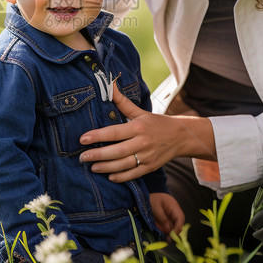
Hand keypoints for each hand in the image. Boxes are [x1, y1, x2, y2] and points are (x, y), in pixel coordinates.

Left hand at [78, 82, 215, 181]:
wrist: (181, 136)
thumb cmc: (156, 123)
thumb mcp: (140, 111)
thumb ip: (122, 102)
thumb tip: (109, 85)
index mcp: (138, 127)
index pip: (114, 132)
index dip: (97, 136)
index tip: (82, 139)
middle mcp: (142, 142)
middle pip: (116, 151)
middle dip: (97, 155)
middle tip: (82, 157)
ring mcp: (147, 156)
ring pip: (123, 164)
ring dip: (106, 167)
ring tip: (92, 167)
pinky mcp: (150, 167)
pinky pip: (133, 174)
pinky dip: (120, 177)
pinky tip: (109, 176)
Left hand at [149, 192, 184, 239]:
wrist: (143, 197)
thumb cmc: (150, 199)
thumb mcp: (156, 208)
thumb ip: (163, 219)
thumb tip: (169, 230)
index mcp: (174, 206)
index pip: (180, 218)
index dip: (178, 228)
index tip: (173, 236)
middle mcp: (174, 211)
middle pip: (178, 223)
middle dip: (173, 231)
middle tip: (167, 239)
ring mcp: (170, 215)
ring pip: (172, 226)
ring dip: (167, 231)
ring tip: (160, 231)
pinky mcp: (166, 218)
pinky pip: (167, 226)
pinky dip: (163, 229)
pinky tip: (157, 227)